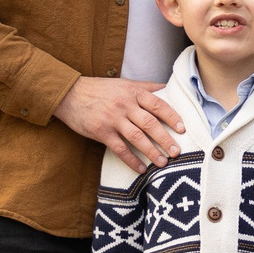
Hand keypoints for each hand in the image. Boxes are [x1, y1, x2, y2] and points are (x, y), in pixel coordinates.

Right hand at [55, 76, 183, 171]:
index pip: (158, 104)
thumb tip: (168, 87)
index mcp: (133, 92)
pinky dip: (132, 160)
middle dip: (165, 139)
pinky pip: (120, 149)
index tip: (182, 129)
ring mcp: (113, 119)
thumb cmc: (101, 89)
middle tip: (177, 152)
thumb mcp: (125, 83)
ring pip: (137, 137)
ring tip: (163, 163)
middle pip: (150, 123)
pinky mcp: (101, 132)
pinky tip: (141, 169)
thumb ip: (146, 87)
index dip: (172, 117)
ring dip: (152, 151)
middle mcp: (125, 105)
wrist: (71, 94)